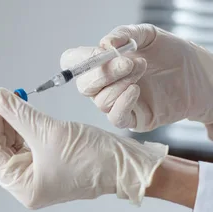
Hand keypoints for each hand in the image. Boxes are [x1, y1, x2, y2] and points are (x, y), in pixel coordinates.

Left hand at [0, 87, 167, 208]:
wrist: (128, 164)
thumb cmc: (92, 157)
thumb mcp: (48, 132)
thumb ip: (17, 113)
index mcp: (23, 187)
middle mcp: (27, 183)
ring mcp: (37, 172)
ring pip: (12, 142)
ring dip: (4, 119)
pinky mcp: (48, 161)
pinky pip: (26, 140)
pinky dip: (19, 123)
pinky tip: (12, 104)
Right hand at [60, 24, 212, 131]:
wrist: (197, 72)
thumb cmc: (170, 53)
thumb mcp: (147, 35)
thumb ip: (124, 35)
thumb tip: (104, 44)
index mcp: (101, 63)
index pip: (73, 63)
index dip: (78, 60)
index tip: (98, 53)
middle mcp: (104, 85)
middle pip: (84, 86)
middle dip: (103, 73)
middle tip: (128, 62)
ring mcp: (116, 102)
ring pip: (101, 100)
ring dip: (120, 83)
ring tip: (142, 69)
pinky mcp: (132, 118)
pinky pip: (115, 116)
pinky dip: (122, 102)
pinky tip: (136, 90)